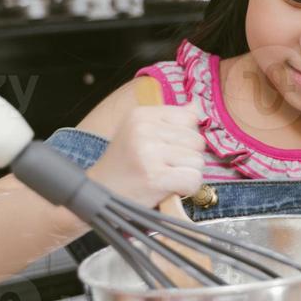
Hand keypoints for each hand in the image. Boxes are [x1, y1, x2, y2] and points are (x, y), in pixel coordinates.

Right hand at [86, 103, 203, 207]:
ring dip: (187, 173)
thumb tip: (196, 108)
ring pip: (198, 161)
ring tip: (165, 177)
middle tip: (165, 166)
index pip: (189, 118)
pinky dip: (187, 188)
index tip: (168, 148)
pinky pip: (194, 179)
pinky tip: (169, 188)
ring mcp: (149, 152)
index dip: (186, 137)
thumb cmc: (126, 163)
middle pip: (197, 141)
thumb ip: (171, 119)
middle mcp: (144, 129)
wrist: (102, 193)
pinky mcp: (155, 176)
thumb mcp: (141, 131)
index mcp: (141, 114)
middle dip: (188, 158)